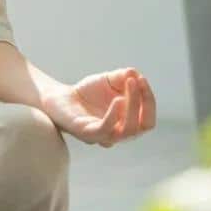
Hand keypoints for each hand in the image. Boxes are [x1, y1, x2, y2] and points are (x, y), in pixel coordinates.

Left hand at [41, 68, 156, 146]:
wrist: (61, 97)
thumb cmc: (88, 92)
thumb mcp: (109, 80)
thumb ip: (123, 77)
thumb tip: (135, 74)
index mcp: (128, 124)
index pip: (148, 120)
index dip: (149, 101)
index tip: (141, 79)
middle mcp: (119, 134)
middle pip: (142, 126)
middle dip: (143, 102)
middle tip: (135, 81)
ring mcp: (104, 137)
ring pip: (127, 130)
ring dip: (133, 106)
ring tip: (129, 84)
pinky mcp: (87, 134)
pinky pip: (104, 130)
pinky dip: (114, 115)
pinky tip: (117, 99)